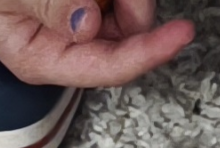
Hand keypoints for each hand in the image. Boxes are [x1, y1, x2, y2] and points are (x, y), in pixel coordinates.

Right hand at [0, 0, 194, 86]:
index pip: (106, 68)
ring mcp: (78, 20)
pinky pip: (116, 2)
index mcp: (40, 57)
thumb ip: (47, 6)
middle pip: (126, 39)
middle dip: (132, 10)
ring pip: (127, 14)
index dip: (148, 52)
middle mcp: (64, 44)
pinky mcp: (87, 3)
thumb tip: (84, 23)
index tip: (179, 34)